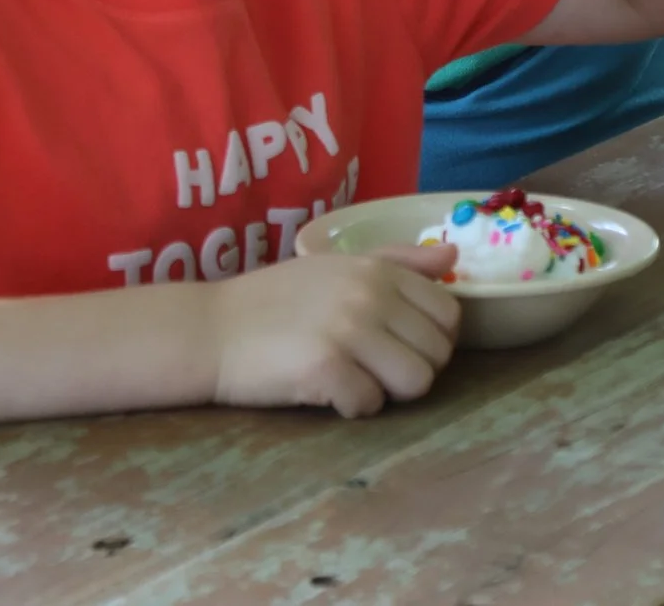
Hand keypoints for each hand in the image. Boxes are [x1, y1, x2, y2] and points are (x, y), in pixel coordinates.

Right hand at [206, 246, 458, 416]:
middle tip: (370, 367)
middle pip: (437, 353)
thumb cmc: (273, 300)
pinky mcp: (326, 368)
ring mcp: (348, 330)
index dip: (430, 339)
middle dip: (410, 369)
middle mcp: (370, 294)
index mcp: (377, 270)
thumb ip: (398, 261)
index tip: (399, 346)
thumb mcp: (337, 266)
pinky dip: (351, 407)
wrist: (210, 329)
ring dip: (388, 391)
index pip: (448, 314)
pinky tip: (325, 391)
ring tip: (353, 379)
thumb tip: (454, 256)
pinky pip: (371, 405)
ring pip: (416, 383)